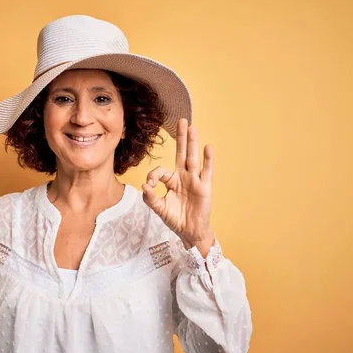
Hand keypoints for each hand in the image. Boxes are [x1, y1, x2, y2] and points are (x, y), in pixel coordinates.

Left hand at [142, 118, 213, 248]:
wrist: (190, 232)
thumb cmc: (175, 219)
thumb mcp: (159, 209)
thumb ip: (150, 198)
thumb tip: (144, 185)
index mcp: (171, 181)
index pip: (161, 171)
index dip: (153, 176)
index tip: (149, 185)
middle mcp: (183, 177)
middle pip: (181, 154)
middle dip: (181, 138)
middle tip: (181, 120)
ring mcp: (195, 180)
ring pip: (193, 158)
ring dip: (192, 143)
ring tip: (192, 127)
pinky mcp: (204, 187)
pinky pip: (206, 171)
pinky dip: (207, 160)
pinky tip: (207, 147)